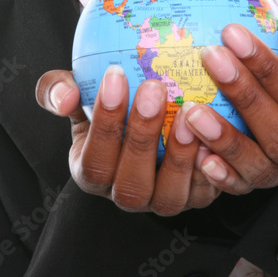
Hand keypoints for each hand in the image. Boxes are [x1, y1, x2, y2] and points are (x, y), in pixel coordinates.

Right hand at [35, 67, 220, 215]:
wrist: (152, 119)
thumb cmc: (112, 105)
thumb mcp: (79, 94)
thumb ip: (58, 90)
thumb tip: (64, 96)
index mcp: (92, 173)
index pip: (93, 159)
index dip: (104, 121)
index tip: (115, 75)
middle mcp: (126, 195)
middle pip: (130, 182)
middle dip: (141, 135)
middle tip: (153, 88)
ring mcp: (162, 201)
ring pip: (168, 195)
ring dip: (177, 156)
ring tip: (187, 112)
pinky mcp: (196, 197)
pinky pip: (205, 190)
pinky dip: (212, 166)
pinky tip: (218, 130)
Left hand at [186, 8, 277, 194]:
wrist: (275, 79)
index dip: (269, 69)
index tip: (231, 34)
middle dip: (245, 96)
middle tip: (209, 57)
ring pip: (262, 167)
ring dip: (227, 141)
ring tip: (192, 112)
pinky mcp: (255, 179)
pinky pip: (240, 186)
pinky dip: (220, 175)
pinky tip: (196, 156)